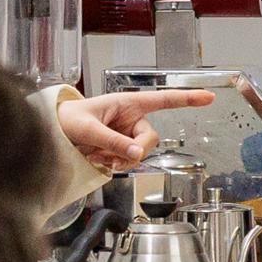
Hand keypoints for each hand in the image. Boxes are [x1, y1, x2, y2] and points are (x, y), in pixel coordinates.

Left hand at [58, 85, 215, 173]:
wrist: (53, 133)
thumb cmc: (67, 120)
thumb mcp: (88, 129)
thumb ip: (113, 141)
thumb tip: (137, 153)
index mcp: (127, 103)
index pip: (163, 100)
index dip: (187, 98)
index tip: (208, 97)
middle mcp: (131, 118)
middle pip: (150, 139)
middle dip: (133, 151)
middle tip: (110, 156)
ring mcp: (126, 134)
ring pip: (139, 154)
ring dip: (120, 159)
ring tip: (96, 155)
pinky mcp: (120, 148)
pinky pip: (128, 161)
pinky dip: (114, 164)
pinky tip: (98, 158)